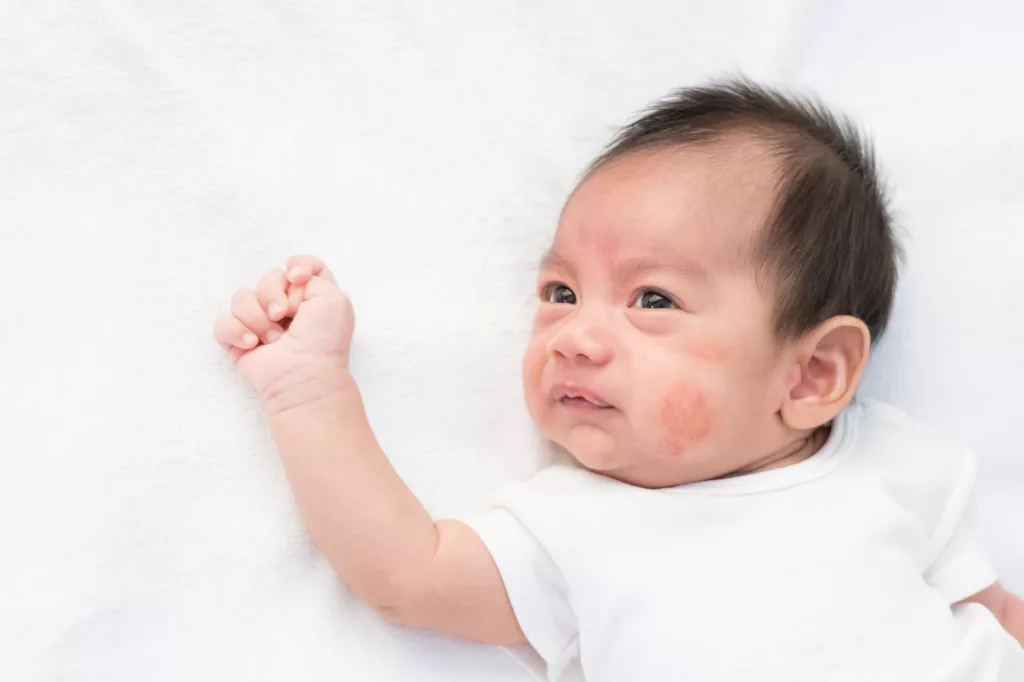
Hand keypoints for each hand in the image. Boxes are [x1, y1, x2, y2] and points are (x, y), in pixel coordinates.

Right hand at [214, 255, 354, 401]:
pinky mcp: (239, 341)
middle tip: (283, 316)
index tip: (297, 278)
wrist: (304, 374)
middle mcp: (285, 307)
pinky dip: (236, 332)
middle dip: (273, 294)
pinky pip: (223, 323)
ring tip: (273, 339)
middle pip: (268, 278)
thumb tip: (287, 277)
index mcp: (310, 296)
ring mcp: (260, 323)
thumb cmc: (324, 340)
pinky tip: (253, 345)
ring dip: (258, 318)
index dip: (297, 265)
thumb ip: (314, 274)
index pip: (299, 265)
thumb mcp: (334, 298)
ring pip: (241, 298)